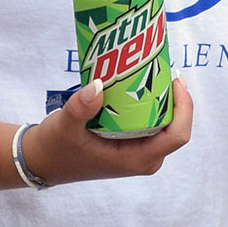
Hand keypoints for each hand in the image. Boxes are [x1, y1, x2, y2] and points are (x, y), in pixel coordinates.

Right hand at [18, 77, 194, 184]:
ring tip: (151, 69)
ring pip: (164, 123)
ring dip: (162, 98)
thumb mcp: (64, 126)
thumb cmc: (56, 148)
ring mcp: (139, 152)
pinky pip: (151, 122)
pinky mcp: (132, 145)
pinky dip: (149, 103)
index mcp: (136, 159)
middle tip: (160, 65)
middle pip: (175, 126)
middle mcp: (144, 158)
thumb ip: (80, 107)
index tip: (174, 80)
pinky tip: (139, 82)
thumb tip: (98, 84)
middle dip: (173, 96)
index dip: (184, 107)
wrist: (42, 161)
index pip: (177, 136)